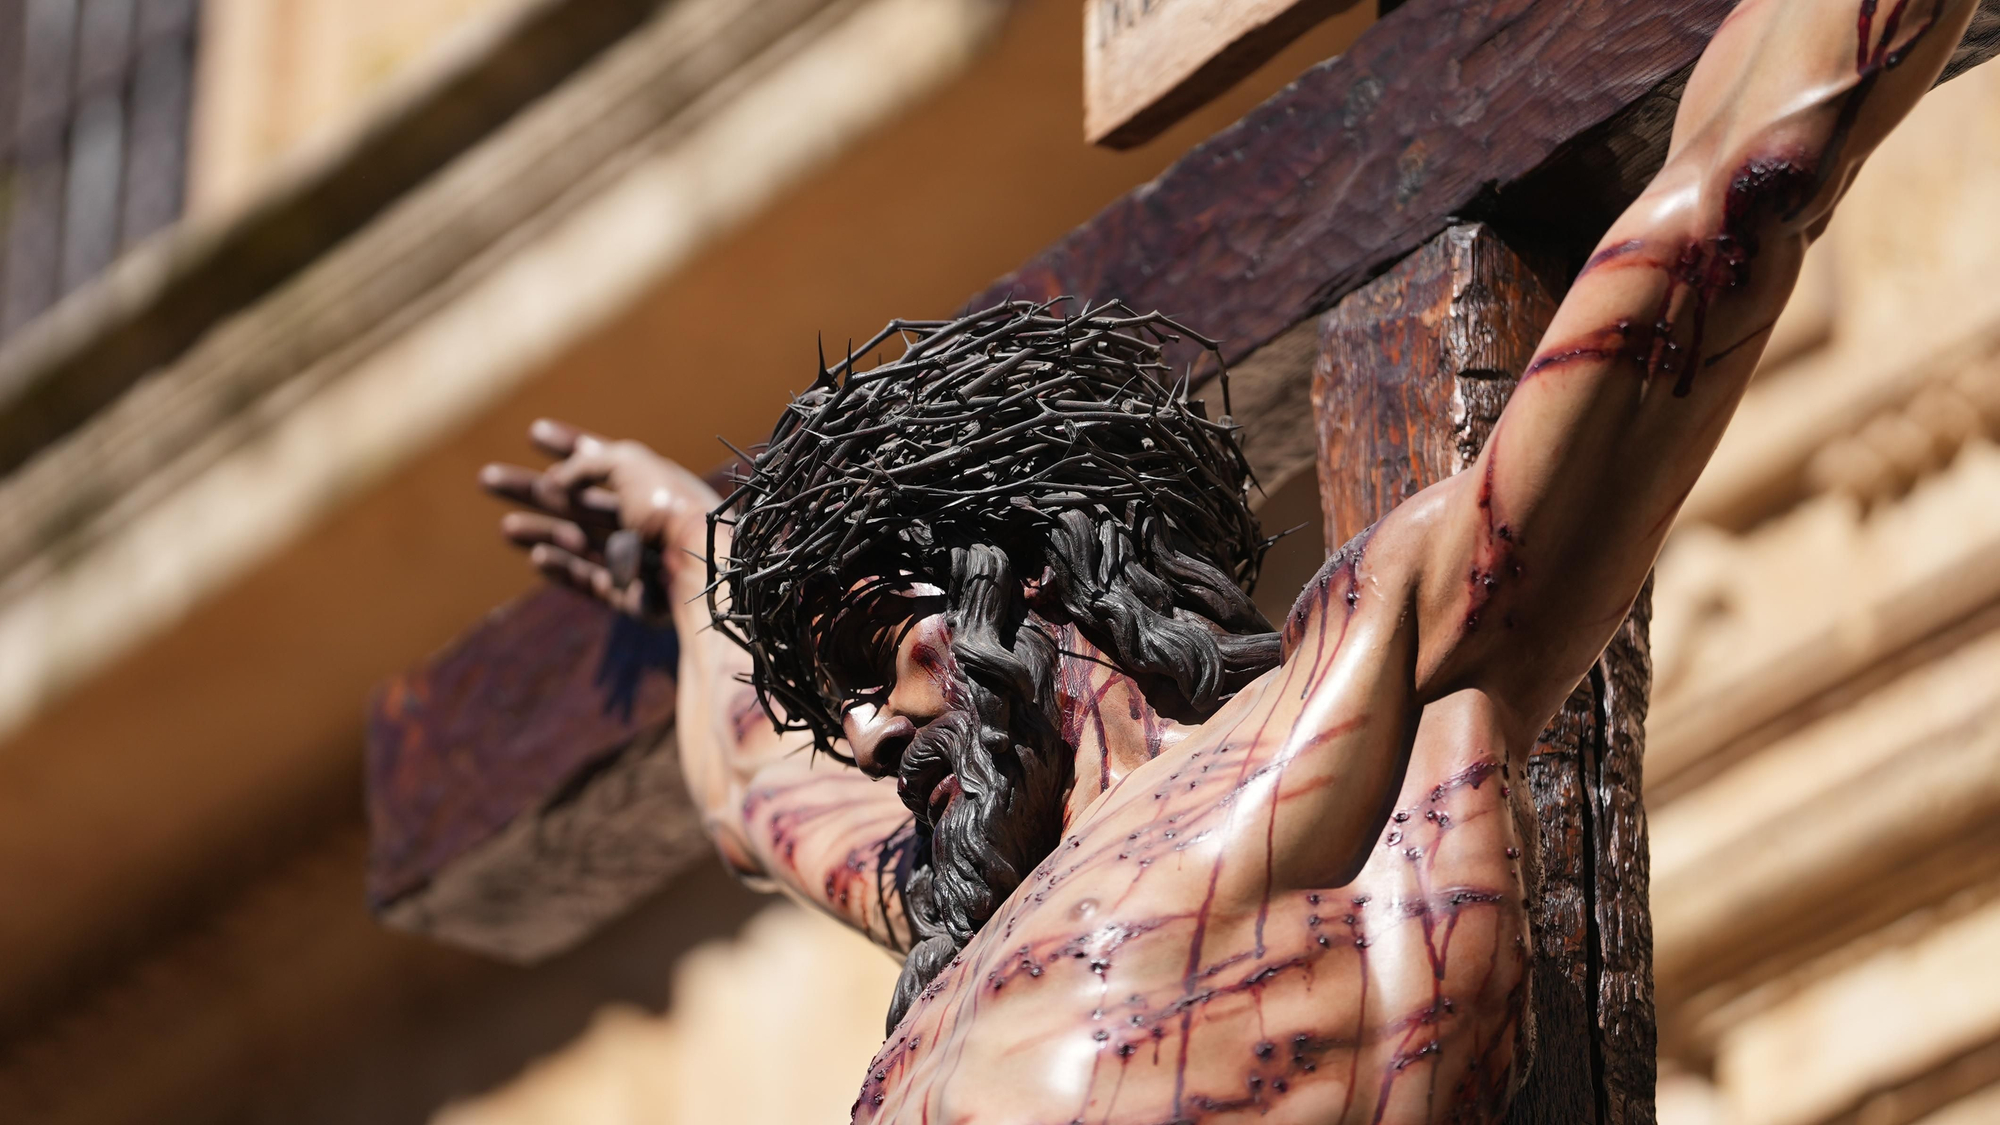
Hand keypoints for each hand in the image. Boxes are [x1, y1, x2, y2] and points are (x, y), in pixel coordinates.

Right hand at [480, 419, 718, 619]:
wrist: (699, 566)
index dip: (568, 444)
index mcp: (650, 483)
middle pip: (577, 500)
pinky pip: (589, 580)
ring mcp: (635, 559)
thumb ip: (585, 462)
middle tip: (487, 478)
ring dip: (540, 531)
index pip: (602, 458)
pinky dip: (562, 568)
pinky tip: (538, 556)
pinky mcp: (630, 597)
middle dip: (533, 489)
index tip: (534, 431)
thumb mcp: (628, 462)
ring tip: (505, 527)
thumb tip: (555, 481)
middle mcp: (642, 519)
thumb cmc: (668, 507)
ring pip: (577, 542)